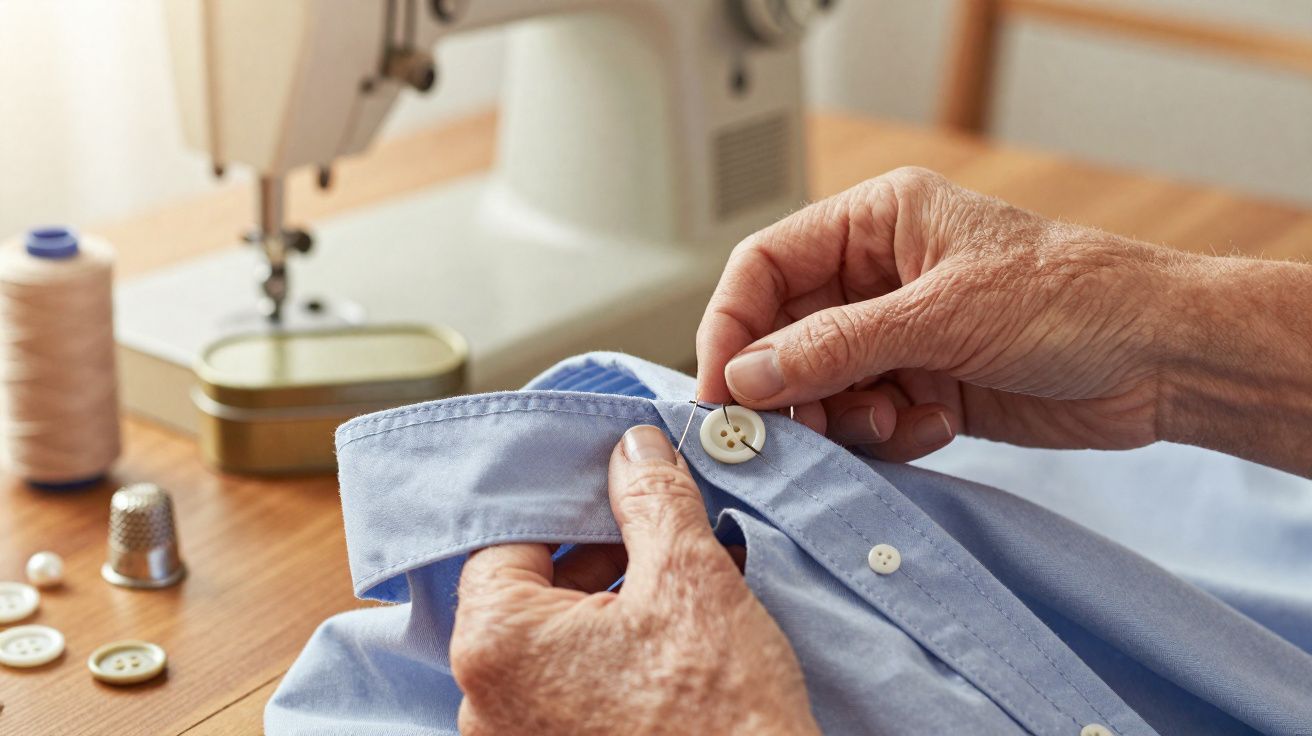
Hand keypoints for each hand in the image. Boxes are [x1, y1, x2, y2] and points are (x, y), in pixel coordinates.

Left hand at [450, 425, 819, 735]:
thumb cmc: (722, 716)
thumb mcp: (691, 577)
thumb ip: (650, 499)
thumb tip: (632, 451)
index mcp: (496, 644)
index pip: (506, 542)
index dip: (569, 511)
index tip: (620, 502)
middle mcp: (484, 707)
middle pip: (529, 598)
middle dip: (598, 562)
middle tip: (660, 547)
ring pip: (553, 651)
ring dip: (610, 615)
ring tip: (681, 600)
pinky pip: (568, 700)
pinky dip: (610, 669)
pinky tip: (672, 654)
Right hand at [696, 166, 1189, 460]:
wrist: (1166, 360)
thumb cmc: (1075, 299)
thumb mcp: (942, 315)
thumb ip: (835, 346)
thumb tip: (746, 375)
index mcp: (877, 223)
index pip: (766, 267)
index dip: (732, 326)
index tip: (720, 389)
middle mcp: (878, 278)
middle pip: (786, 335)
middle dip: (788, 386)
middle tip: (788, 433)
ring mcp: (901, 336)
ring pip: (821, 387)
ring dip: (842, 418)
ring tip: (889, 423)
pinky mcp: (925, 388)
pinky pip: (867, 421)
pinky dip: (889, 436)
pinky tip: (936, 427)